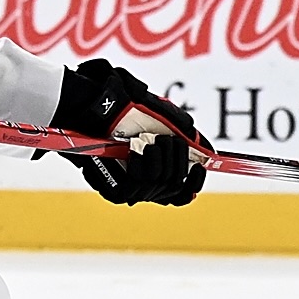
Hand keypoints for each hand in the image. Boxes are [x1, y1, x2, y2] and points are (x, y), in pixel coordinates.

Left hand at [50, 57, 209, 205]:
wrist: (91, 105)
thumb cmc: (121, 105)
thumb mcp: (159, 113)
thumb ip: (182, 130)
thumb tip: (207, 150)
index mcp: (154, 170)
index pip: (182, 193)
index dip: (195, 183)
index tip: (202, 165)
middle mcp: (142, 184)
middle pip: (175, 187)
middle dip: (178, 160)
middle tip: (166, 140)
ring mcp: (128, 189)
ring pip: (161, 187)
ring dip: (161, 160)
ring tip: (150, 141)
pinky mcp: (113, 191)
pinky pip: (139, 189)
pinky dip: (143, 167)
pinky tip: (137, 151)